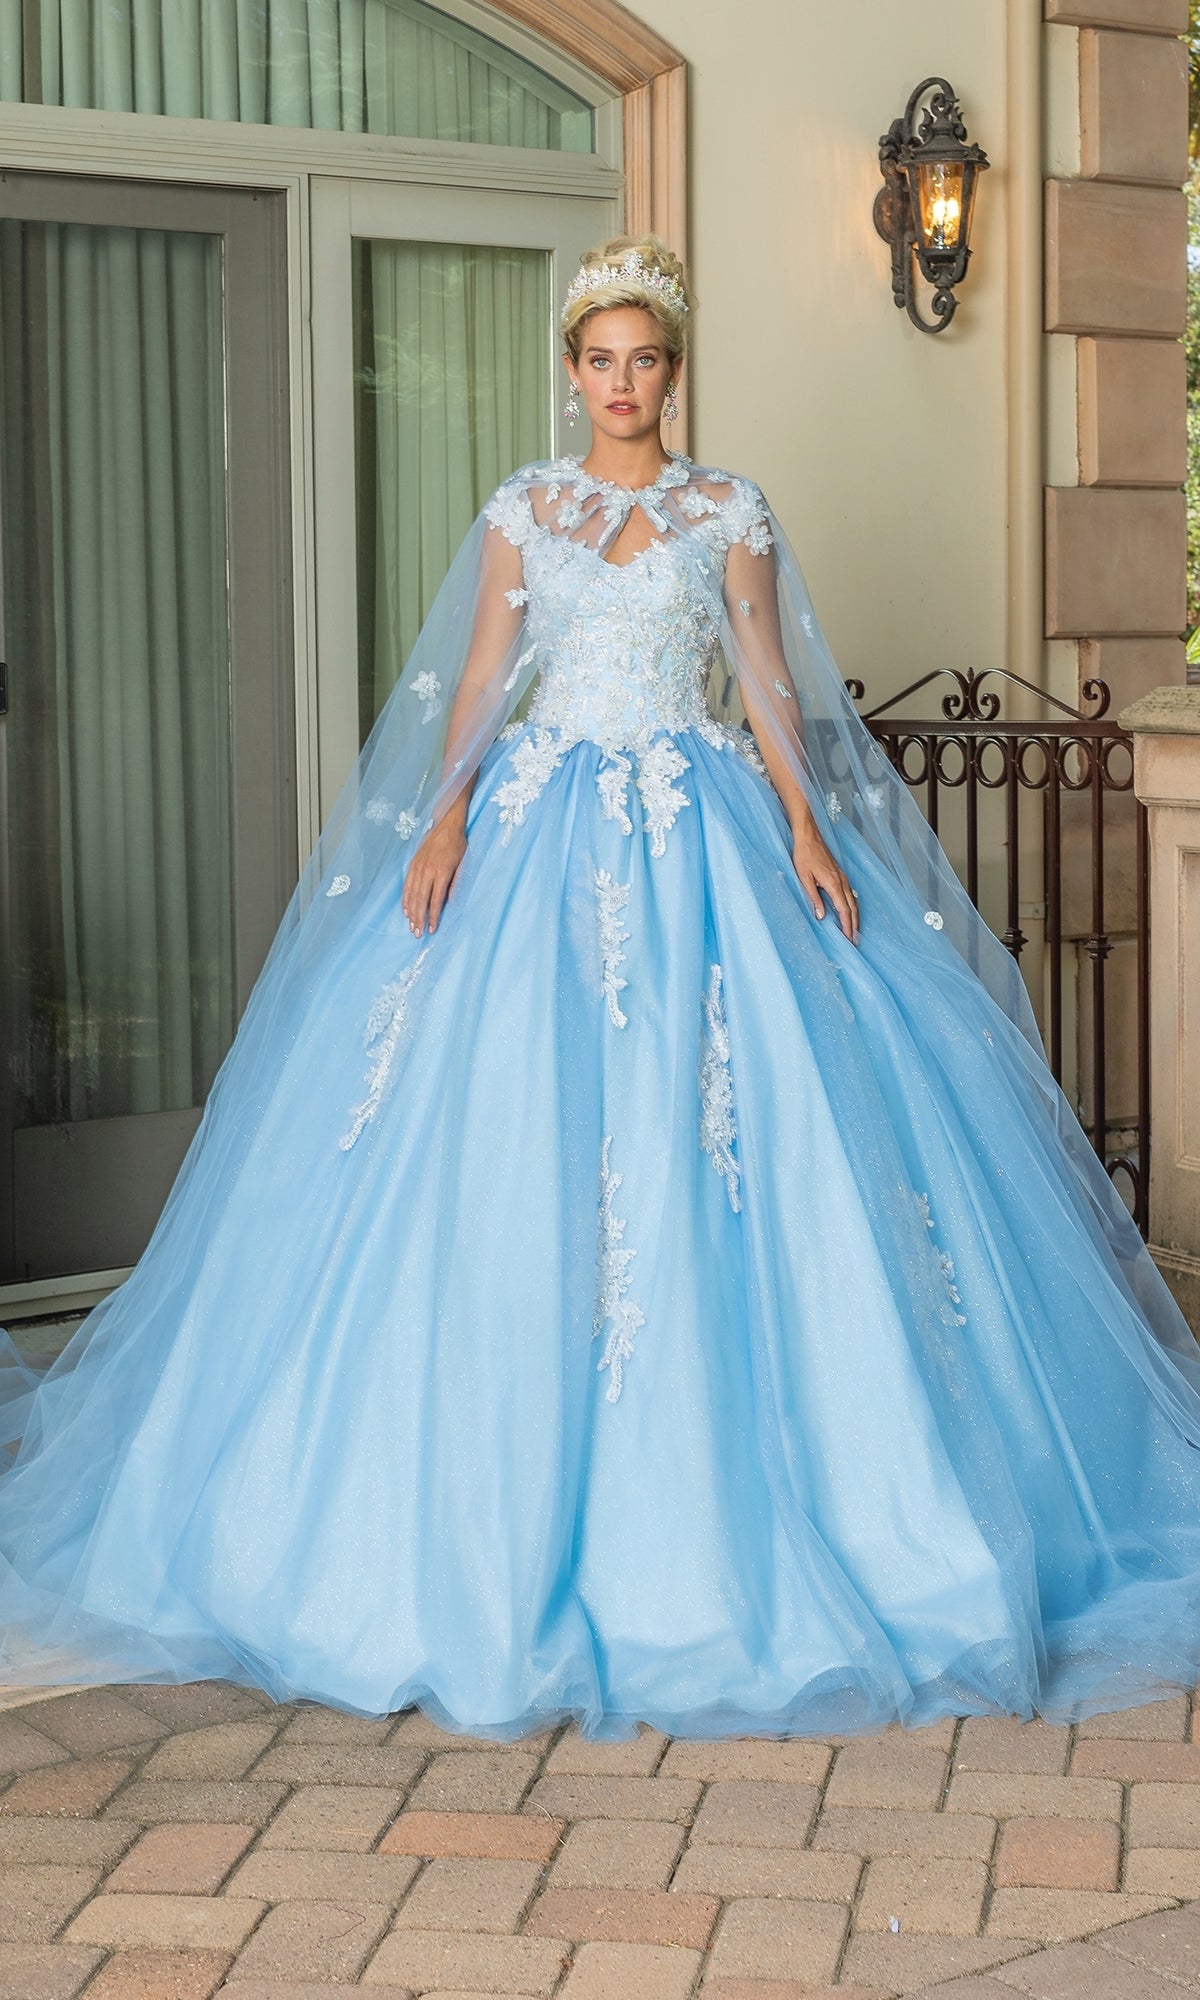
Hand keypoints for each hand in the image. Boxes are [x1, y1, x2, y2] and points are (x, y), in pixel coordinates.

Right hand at [402, 815, 466, 935]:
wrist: (446, 823)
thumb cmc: (458, 844)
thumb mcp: (462, 863)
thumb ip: (455, 883)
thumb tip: (449, 902)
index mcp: (442, 872)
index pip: (436, 900)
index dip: (433, 916)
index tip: (432, 929)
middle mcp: (427, 871)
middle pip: (421, 900)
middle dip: (419, 919)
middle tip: (417, 933)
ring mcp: (418, 867)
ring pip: (412, 894)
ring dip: (411, 912)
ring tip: (411, 926)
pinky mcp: (413, 864)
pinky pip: (407, 885)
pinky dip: (406, 898)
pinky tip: (406, 909)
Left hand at [792, 826, 858, 944]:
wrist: (809, 836)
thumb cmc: (804, 856)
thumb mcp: (805, 879)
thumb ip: (814, 898)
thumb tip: (821, 916)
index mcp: (834, 884)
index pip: (844, 910)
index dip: (847, 926)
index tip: (848, 939)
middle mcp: (842, 882)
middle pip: (852, 908)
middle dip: (854, 926)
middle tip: (855, 941)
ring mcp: (843, 878)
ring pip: (853, 902)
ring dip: (855, 917)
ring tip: (855, 931)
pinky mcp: (841, 875)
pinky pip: (850, 895)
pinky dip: (853, 907)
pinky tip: (851, 912)